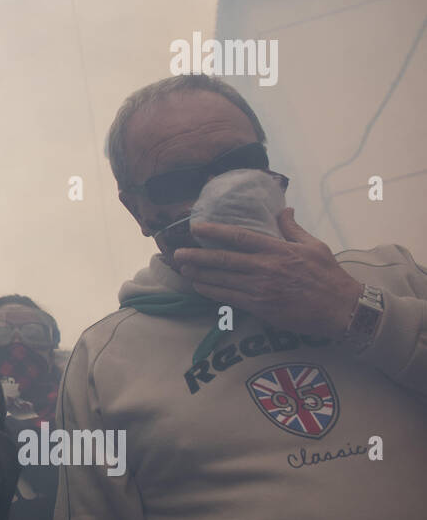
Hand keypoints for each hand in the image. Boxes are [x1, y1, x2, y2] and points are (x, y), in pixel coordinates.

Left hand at [172, 208, 361, 338]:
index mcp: (278, 250)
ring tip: (183, 268)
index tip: (197, 227)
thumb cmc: (329, 276)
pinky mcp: (261, 307)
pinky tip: (199, 286)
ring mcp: (261, 289)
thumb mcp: (314, 246)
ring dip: (199, 274)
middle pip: (223, 259)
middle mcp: (266, 268)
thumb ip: (293, 229)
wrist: (342, 310)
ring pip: (222, 280)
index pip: (240, 237)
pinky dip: (212, 292)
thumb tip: (283, 209)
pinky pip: (229, 298)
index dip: (215, 231)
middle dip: (197, 255)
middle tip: (177, 252)